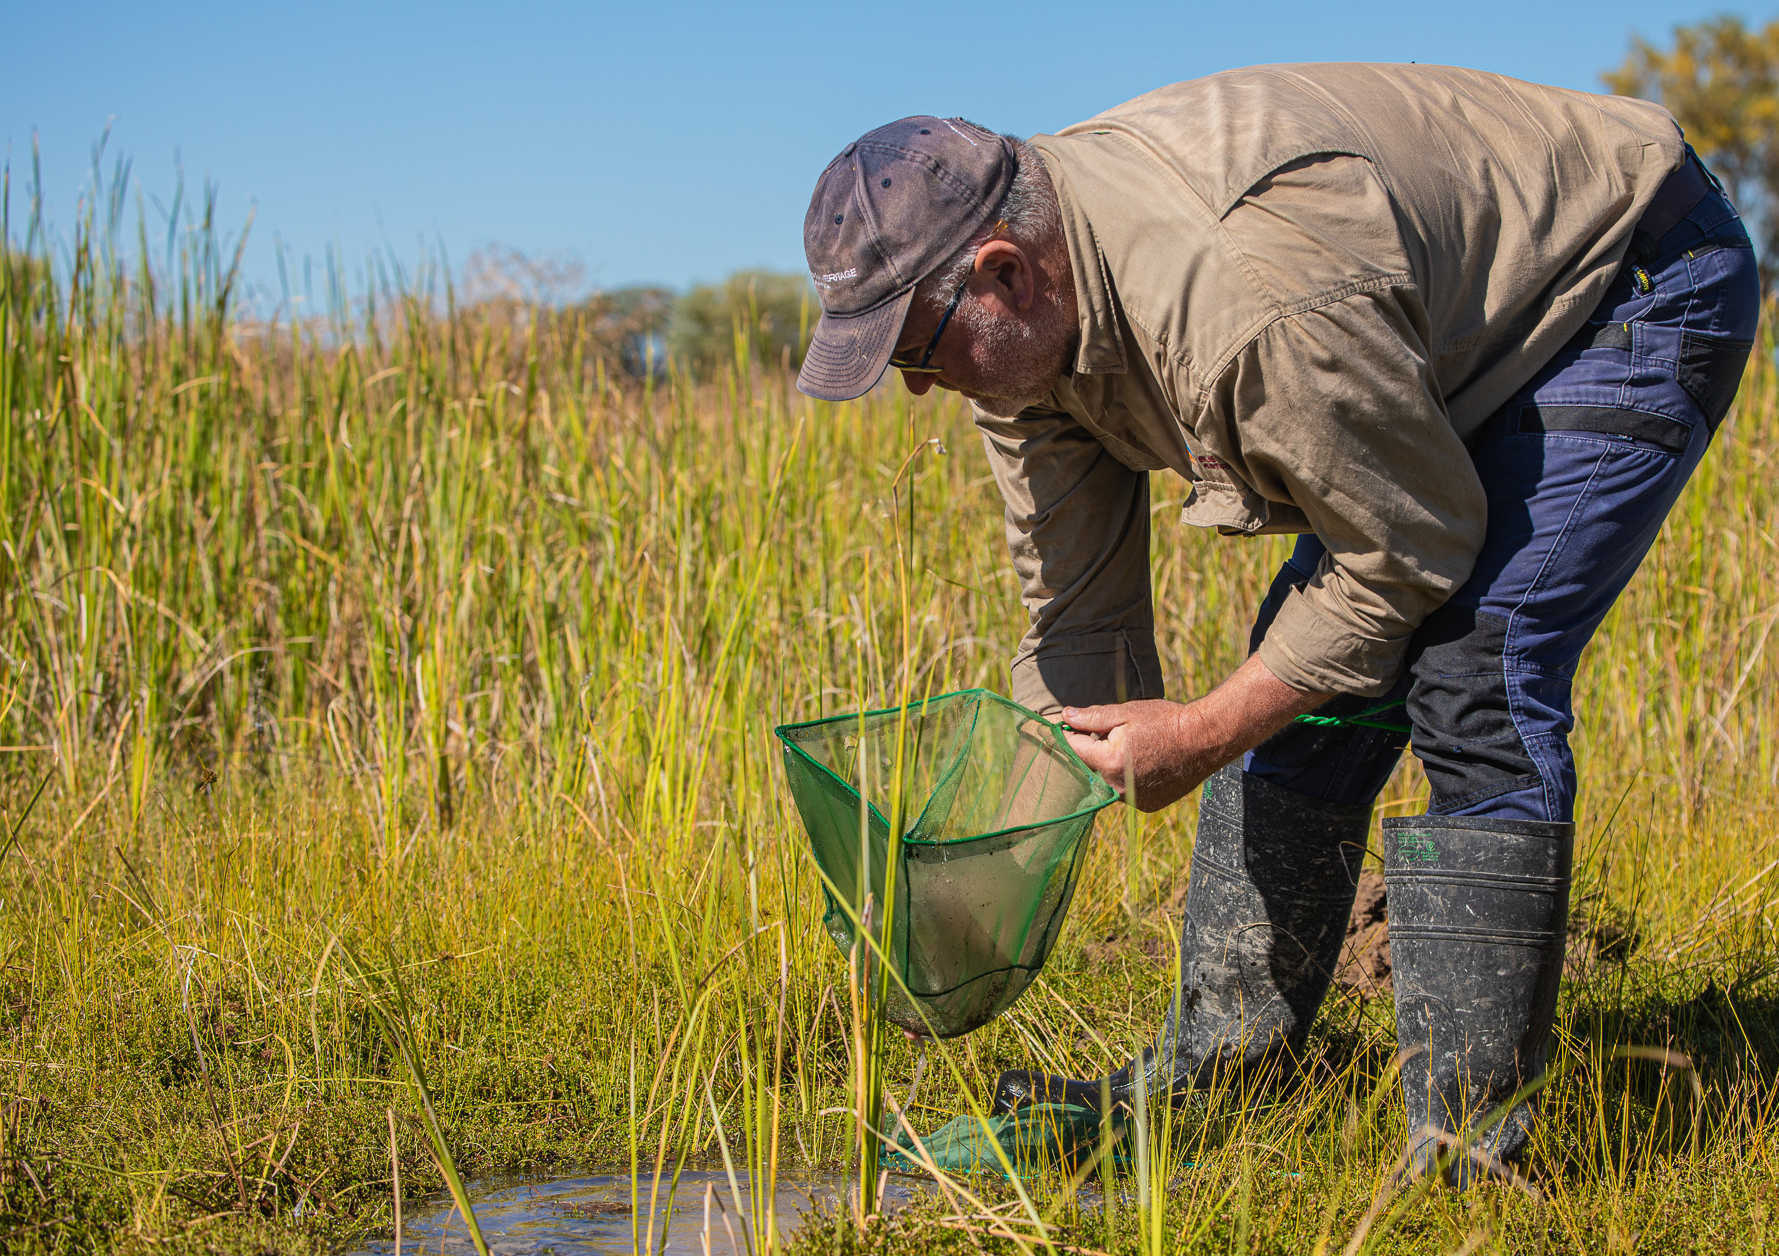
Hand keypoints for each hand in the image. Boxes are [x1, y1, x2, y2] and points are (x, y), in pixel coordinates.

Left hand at [1060, 699, 1216, 812]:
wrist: (1204, 740)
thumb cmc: (1165, 722)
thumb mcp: (1125, 713)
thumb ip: (1091, 718)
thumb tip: (1065, 716)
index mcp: (1108, 762)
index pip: (1072, 749)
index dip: (1068, 734)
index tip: (1068, 724)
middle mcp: (1117, 787)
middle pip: (1088, 768)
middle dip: (1091, 750)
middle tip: (1110, 733)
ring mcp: (1132, 799)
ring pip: (1106, 781)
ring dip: (1109, 766)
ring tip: (1133, 747)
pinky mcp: (1146, 806)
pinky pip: (1125, 792)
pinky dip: (1127, 779)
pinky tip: (1143, 763)